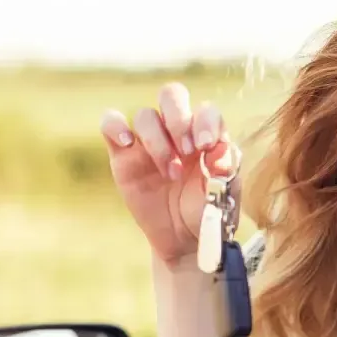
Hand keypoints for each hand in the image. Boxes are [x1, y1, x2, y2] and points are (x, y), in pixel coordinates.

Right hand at [100, 82, 241, 265]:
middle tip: (186, 151)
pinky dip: (115, 126)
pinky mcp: (123, 154)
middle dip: (178, 120)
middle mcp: (176, 131)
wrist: (183, 240)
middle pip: (172, 96)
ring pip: (145, 115)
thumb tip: (220, 147)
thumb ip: (225, 169)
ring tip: (169, 173)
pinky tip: (127, 143)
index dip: (204, 121)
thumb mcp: (223, 194)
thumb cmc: (207, 212)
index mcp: (205, 133)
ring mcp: (148, 141)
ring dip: (157, 141)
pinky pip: (110, 124)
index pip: (204, 109)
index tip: (205, 146)